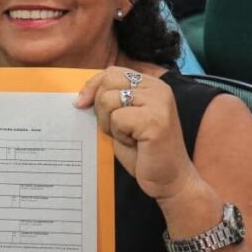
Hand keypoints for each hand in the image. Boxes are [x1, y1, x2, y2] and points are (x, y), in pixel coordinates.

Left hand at [76, 66, 196, 202]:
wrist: (169, 179)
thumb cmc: (144, 152)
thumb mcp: (124, 119)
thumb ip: (112, 101)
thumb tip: (82, 96)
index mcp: (151, 85)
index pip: (112, 72)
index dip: (92, 86)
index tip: (82, 104)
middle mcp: (158, 88)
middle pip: (108, 81)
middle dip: (100, 107)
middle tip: (115, 128)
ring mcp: (158, 102)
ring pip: (108, 99)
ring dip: (109, 123)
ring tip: (127, 136)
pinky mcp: (155, 120)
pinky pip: (117, 118)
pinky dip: (119, 135)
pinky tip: (135, 143)